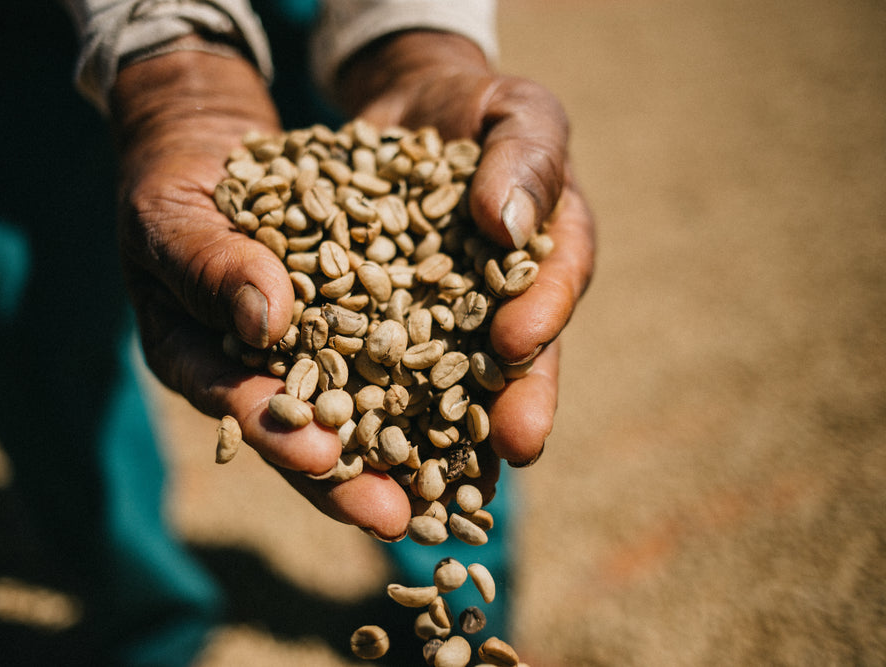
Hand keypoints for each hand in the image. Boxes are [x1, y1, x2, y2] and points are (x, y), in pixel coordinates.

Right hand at [111, 44, 411, 538]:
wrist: (214, 148)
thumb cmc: (175, 179)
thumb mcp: (174, 211)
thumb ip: (208, 264)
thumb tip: (265, 320)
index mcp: (197, 354)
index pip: (235, 402)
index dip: (276, 431)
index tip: (320, 457)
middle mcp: (260, 366)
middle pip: (305, 426)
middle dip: (352, 471)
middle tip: (398, 517)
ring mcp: (313, 346)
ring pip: (360, 401)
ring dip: (408, 442)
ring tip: (457, 488)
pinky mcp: (362, 314)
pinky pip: (400, 347)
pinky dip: (437, 375)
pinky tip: (482, 402)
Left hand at [337, 31, 596, 467]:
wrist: (410, 115)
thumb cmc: (476, 111)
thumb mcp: (515, 114)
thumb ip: (527, 160)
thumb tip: (507, 227)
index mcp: (548, 257)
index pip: (552, 287)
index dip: (539, 316)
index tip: (515, 343)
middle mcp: (503, 306)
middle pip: (513, 361)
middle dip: (510, 403)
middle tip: (511, 450)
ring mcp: (447, 324)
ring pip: (448, 382)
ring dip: (441, 432)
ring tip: (433, 482)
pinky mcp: (388, 330)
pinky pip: (380, 368)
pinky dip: (368, 404)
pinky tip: (350, 441)